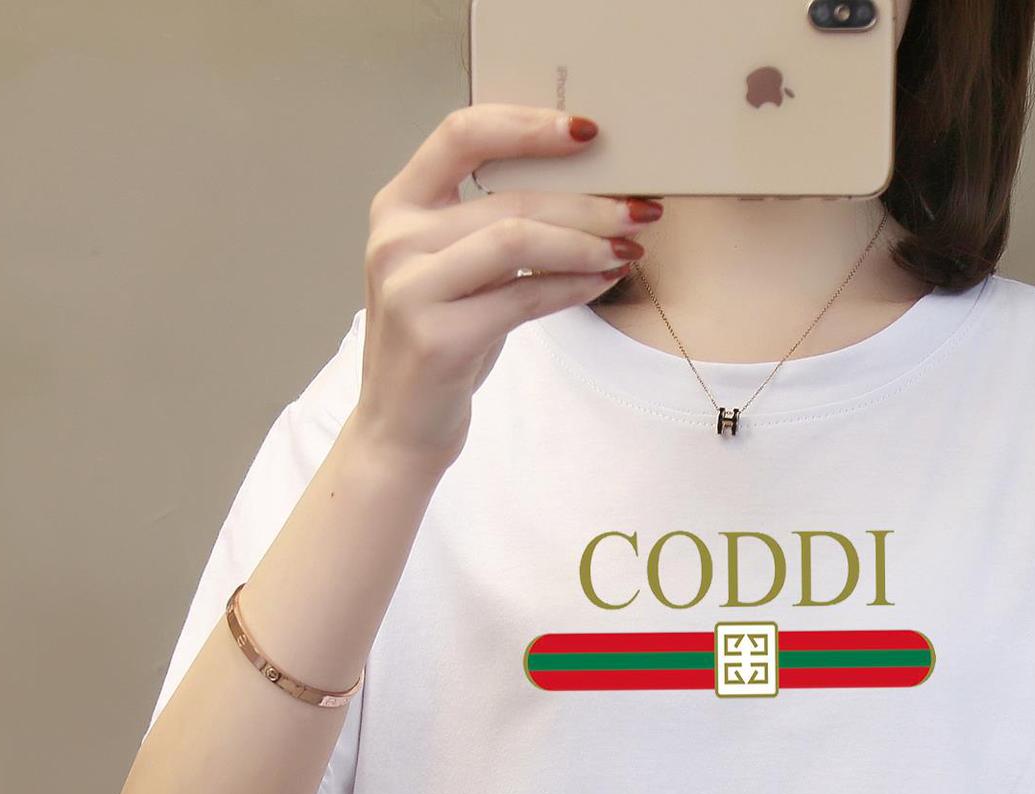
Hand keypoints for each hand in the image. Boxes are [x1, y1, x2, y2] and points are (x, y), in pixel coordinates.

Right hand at [351, 104, 660, 470]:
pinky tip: (603, 281)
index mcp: (398, 206)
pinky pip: (523, 297)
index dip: (527, 125)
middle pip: (509, 197)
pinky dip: (573, 286)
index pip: (462, 135)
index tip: (586, 131)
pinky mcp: (437, 338)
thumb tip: (585, 193)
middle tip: (639, 209)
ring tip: (627, 248)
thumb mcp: (455, 270)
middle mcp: (395, 239)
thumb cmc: (441, 342)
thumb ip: (491, 226)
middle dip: (586, 201)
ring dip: (585, 242)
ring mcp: (411, 288)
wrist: (399, 428)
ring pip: (518, 240)